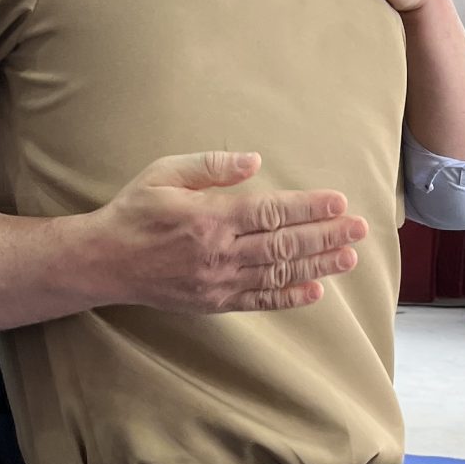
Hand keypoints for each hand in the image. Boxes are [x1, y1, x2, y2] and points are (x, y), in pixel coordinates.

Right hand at [76, 152, 368, 314]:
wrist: (105, 262)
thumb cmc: (134, 211)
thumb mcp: (165, 173)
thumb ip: (211, 166)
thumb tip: (254, 161)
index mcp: (209, 217)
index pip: (271, 212)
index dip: (309, 208)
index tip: (338, 202)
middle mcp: (219, 253)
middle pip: (284, 244)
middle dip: (325, 236)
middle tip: (359, 229)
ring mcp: (218, 281)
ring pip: (278, 272)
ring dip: (317, 265)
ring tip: (348, 257)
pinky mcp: (214, 302)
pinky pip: (259, 300)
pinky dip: (289, 296)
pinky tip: (315, 290)